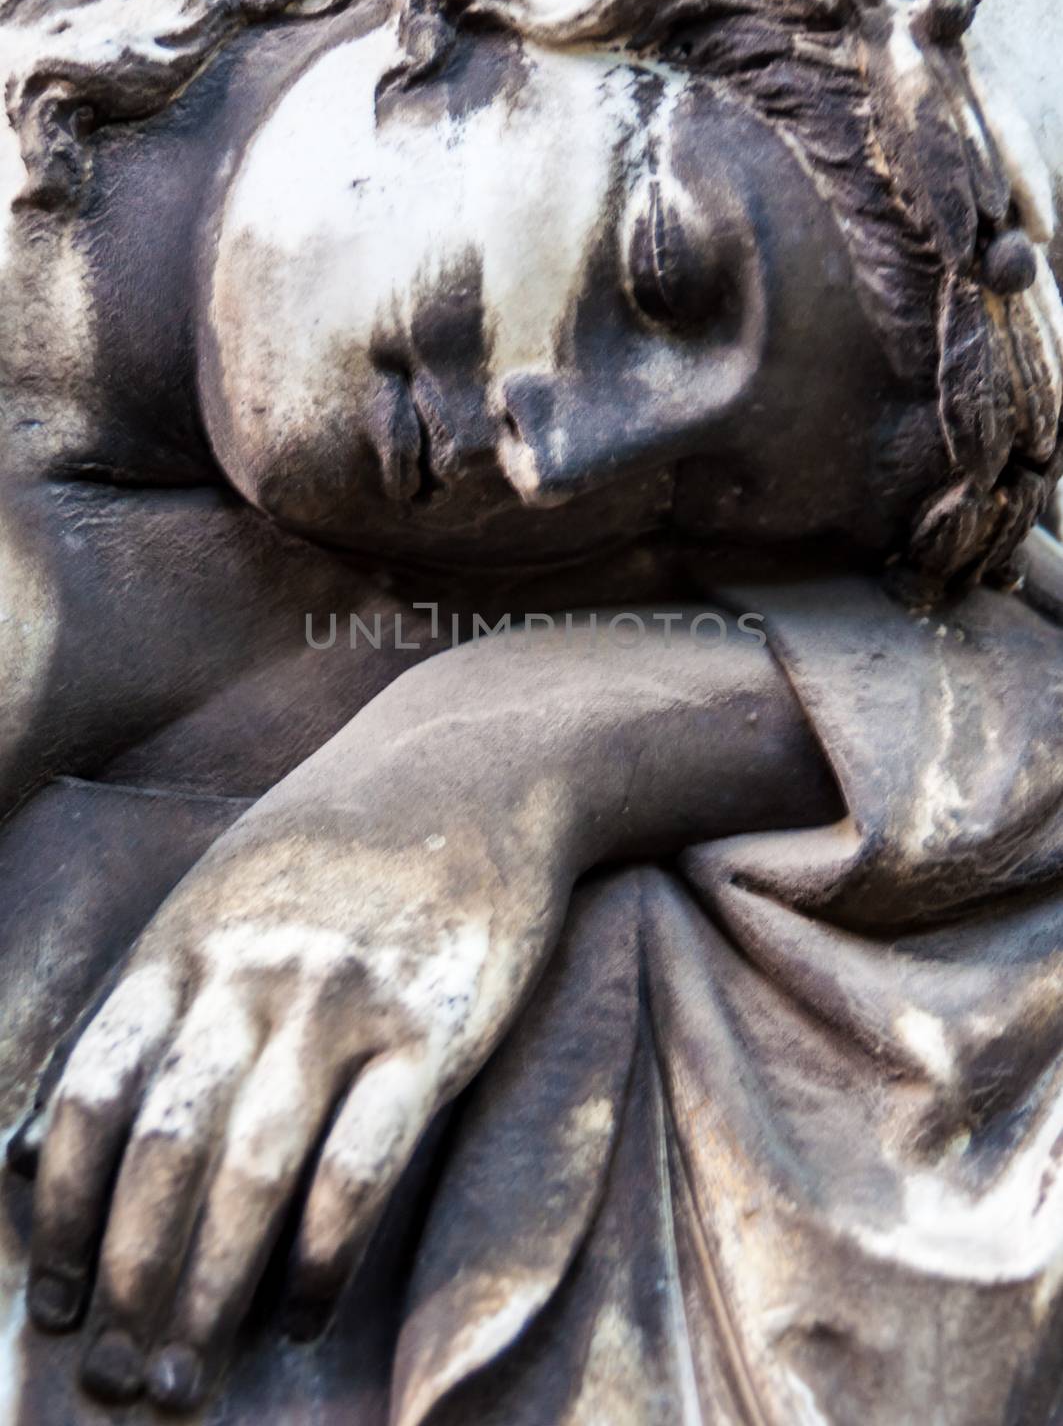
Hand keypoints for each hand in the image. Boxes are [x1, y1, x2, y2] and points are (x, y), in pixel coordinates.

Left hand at [26, 797, 566, 1413]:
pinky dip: (322, 1255)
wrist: (476, 764)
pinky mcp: (435, 1025)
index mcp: (185, 940)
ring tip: (188, 1377)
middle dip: (129, 1278)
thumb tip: (27, 1148)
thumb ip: (136, 1005)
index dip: (60, 1211)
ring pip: (255, 1170)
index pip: (91, 1092)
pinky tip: (299, 1310)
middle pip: (164, 1149)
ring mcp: (344, 996)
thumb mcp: (214, 890)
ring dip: (211, 1291)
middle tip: (117, 1378)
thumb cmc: (336, 840)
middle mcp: (253, 971)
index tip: (55, 1295)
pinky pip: (364, 1164)